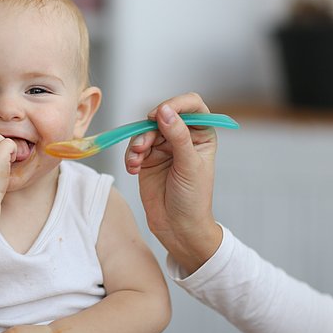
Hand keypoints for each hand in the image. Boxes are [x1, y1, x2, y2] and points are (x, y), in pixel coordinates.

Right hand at [124, 93, 221, 273]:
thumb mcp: (189, 165)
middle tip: (144, 145)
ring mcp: (164, 148)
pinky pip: (134, 147)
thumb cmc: (193, 199)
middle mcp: (182, 137)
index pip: (191, 105)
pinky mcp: (147, 159)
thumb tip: (164, 110)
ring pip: (145, 131)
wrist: (177, 228)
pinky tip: (133, 169)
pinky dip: (131, 156)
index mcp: (202, 134)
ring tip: (136, 160)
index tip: (160, 113)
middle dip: (150, 129)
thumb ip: (178, 136)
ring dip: (137, 143)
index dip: (176, 104)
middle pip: (162, 116)